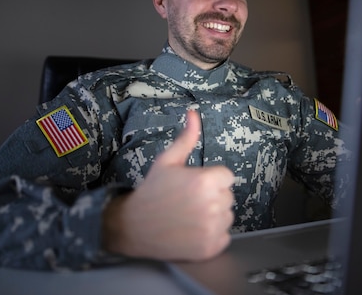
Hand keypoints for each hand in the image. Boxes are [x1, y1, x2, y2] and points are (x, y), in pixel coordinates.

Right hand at [102, 110, 234, 260]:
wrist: (133, 225)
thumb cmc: (151, 192)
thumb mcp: (167, 161)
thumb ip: (186, 138)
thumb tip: (193, 114)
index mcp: (205, 181)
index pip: (227, 177)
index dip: (211, 179)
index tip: (193, 185)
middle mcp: (212, 205)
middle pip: (228, 196)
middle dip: (212, 197)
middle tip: (188, 201)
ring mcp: (212, 228)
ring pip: (227, 216)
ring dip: (214, 216)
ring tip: (189, 215)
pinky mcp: (210, 247)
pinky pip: (224, 236)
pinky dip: (212, 235)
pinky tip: (192, 230)